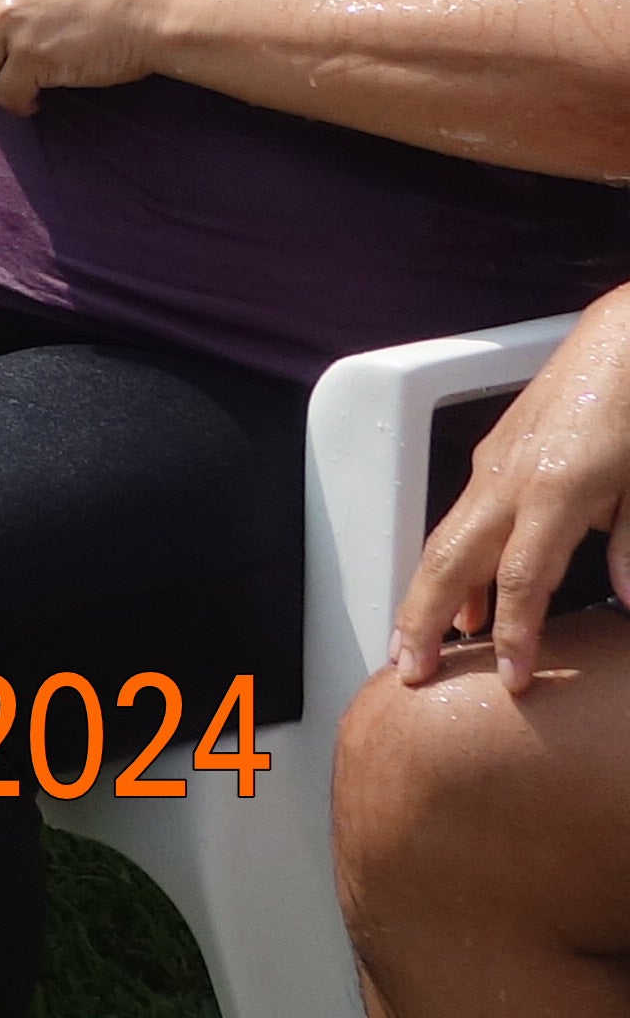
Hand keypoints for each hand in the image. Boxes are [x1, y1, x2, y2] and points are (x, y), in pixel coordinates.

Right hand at [397, 294, 629, 689]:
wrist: (624, 337)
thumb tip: (627, 602)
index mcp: (554, 491)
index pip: (519, 581)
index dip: (515, 636)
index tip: (512, 679)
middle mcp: (510, 478)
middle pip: (449, 561)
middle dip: (423, 619)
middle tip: (409, 670)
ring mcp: (494, 463)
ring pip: (444, 539)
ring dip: (427, 594)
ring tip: (421, 645)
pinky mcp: (493, 454)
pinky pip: (461, 518)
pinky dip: (452, 563)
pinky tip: (463, 597)